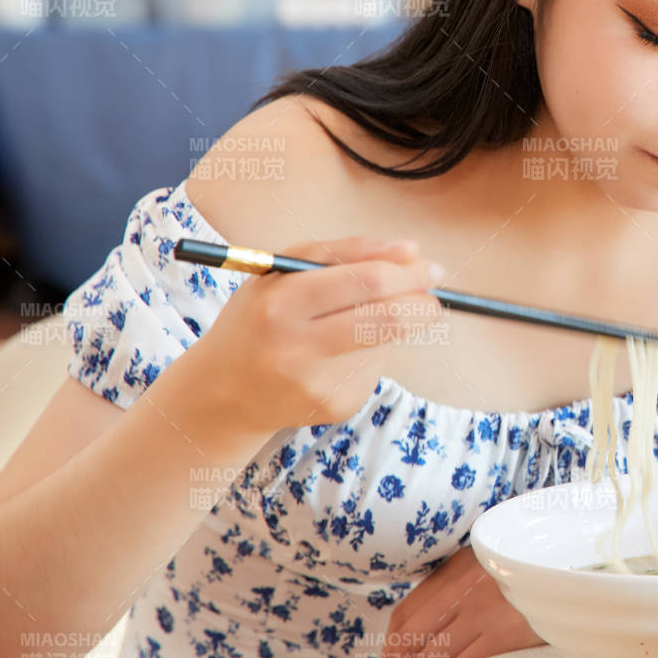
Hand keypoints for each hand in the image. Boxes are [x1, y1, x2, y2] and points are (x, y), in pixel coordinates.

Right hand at [172, 235, 446, 436]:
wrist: (223, 390)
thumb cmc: (260, 316)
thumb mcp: (283, 271)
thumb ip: (344, 252)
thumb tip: (411, 251)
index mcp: (281, 301)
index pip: (365, 281)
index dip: (408, 273)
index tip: (430, 268)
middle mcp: (295, 346)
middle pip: (386, 319)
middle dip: (423, 303)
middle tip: (433, 295)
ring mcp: (316, 382)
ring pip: (386, 344)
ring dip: (397, 326)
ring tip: (370, 321)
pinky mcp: (332, 407)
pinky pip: (374, 369)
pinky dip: (371, 354)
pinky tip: (338, 358)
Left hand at [378, 547, 543, 657]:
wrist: (567, 573)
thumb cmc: (525, 573)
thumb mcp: (483, 567)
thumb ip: (450, 589)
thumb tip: (413, 635)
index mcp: (455, 568)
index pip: (405, 614)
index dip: (390, 648)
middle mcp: (464, 586)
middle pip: (413, 637)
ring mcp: (483, 608)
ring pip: (435, 654)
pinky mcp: (505, 631)